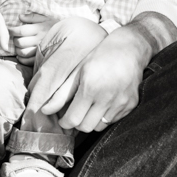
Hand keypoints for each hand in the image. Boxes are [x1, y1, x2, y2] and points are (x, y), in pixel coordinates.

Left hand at [8, 11, 58, 64]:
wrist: (68, 35)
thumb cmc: (54, 25)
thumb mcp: (45, 18)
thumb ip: (32, 17)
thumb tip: (20, 17)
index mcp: (39, 29)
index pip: (21, 31)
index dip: (12, 30)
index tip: (9, 29)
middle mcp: (39, 40)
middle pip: (20, 42)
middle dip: (14, 40)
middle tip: (14, 38)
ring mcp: (40, 50)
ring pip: (22, 52)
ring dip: (17, 50)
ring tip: (18, 46)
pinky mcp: (41, 57)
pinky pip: (28, 61)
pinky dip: (21, 59)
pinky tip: (20, 55)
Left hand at [28, 20, 152, 132]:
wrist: (129, 49)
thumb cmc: (100, 57)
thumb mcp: (78, 71)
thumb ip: (62, 93)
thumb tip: (45, 110)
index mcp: (90, 88)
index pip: (73, 119)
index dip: (65, 122)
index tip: (63, 118)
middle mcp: (106, 98)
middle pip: (86, 127)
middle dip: (77, 123)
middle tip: (75, 113)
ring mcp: (121, 103)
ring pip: (100, 126)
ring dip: (91, 121)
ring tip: (90, 107)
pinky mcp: (130, 105)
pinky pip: (114, 121)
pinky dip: (105, 117)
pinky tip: (103, 103)